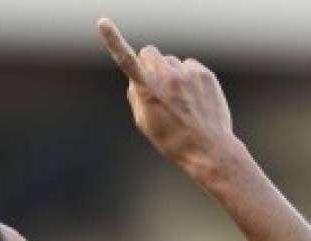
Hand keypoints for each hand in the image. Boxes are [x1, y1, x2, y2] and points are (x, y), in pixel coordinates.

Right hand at [97, 17, 239, 180]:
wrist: (209, 149)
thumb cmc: (173, 141)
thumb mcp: (146, 124)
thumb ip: (137, 97)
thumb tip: (135, 80)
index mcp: (149, 92)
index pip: (127, 61)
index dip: (113, 40)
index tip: (102, 22)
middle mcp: (167, 78)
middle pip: (149, 52)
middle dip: (148, 63)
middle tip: (155, 84)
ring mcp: (187, 74)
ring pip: (170, 61)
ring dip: (169, 73)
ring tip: (179, 100)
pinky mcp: (204, 73)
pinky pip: (189, 66)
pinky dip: (187, 78)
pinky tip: (193, 98)